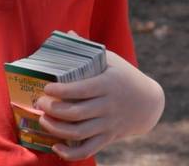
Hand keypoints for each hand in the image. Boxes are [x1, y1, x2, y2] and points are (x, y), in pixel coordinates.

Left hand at [35, 49, 163, 159]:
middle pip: (75, 113)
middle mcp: (108, 106)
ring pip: (78, 132)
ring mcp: (108, 123)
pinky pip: (88, 149)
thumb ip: (88, 50)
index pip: (80, 89)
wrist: (148, 103)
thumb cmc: (125, 77)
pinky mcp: (108, 137)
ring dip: (56, 129)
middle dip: (53, 110)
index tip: (46, 87)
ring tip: (44, 120)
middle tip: (39, 102)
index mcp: (107, 84)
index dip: (60, 90)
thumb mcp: (111, 60)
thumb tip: (67, 34)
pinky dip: (70, 153)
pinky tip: (56, 147)